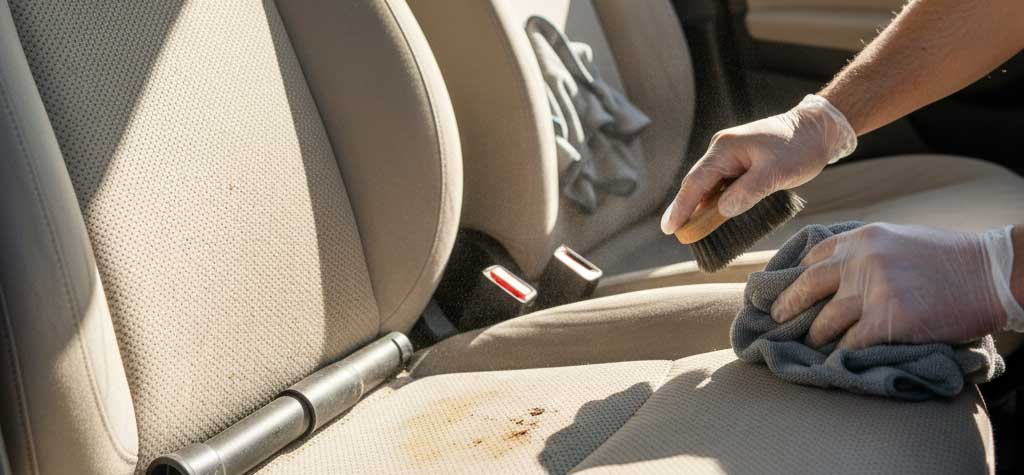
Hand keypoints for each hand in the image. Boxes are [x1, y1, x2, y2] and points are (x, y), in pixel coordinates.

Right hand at [660, 95, 855, 234]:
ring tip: (688, 228)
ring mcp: (729, 154)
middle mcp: (722, 149)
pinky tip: (711, 215)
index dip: (682, 206)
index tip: (669, 228)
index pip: (696, 182)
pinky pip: (720, 183)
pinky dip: (714, 200)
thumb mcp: (776, 172)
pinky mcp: (739, 161)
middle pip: (697, 182)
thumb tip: (723, 210)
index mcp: (725, 148)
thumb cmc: (799, 147)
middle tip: (673, 232)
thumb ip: (747, 192)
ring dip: (699, 205)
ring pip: (708, 184)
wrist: (817, 128)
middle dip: (684, 207)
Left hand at [770, 223, 1008, 349]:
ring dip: (816, 337)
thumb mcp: (898, 241)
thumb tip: (832, 274)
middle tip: (776, 320)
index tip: (780, 290)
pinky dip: (843, 355)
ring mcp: (874, 290)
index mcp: (862, 238)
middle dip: (787, 306)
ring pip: (825, 321)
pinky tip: (838, 361)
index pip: (812, 257)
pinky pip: (851, 344)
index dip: (793, 276)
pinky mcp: (889, 319)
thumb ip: (864, 254)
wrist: (991, 274)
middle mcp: (861, 260)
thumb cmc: (949, 261)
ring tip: (813, 345)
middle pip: (805, 286)